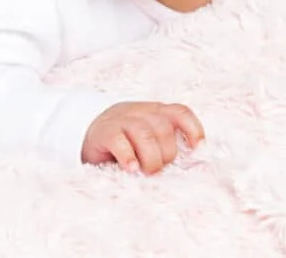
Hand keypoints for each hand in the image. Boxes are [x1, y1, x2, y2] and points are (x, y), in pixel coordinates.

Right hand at [82, 101, 204, 173]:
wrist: (89, 134)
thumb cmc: (127, 142)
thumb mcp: (148, 138)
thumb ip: (165, 145)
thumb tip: (191, 165)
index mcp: (155, 112)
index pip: (180, 112)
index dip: (192, 129)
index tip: (196, 149)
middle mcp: (139, 112)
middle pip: (163, 128)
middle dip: (166, 153)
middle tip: (158, 169)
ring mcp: (120, 120)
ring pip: (144, 133)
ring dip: (150, 158)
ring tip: (146, 172)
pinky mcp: (104, 132)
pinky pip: (120, 141)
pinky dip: (128, 156)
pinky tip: (131, 168)